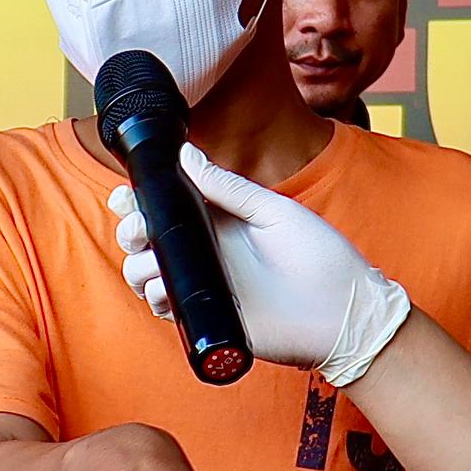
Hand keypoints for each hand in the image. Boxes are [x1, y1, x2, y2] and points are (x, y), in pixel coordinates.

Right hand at [105, 145, 400, 373]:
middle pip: (147, 237)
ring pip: (145, 271)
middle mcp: (205, 250)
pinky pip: (163, 306)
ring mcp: (203, 284)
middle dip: (131, 229)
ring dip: (138, 264)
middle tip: (141, 229)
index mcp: (219, 219)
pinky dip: (155, 295)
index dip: (141, 200)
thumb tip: (186, 155)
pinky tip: (169, 288)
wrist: (341, 312)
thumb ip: (228, 187)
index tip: (129, 195)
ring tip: (156, 261)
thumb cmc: (321, 258)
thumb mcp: (274, 211)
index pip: (168, 205)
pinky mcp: (205, 316)